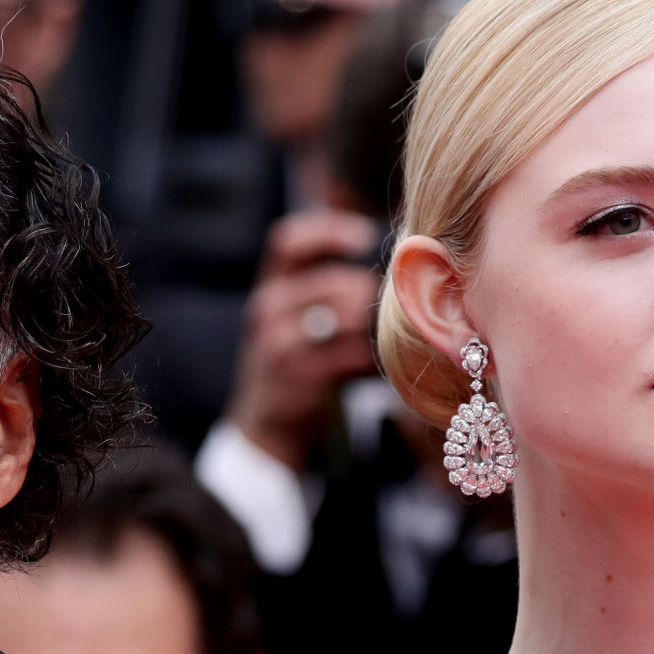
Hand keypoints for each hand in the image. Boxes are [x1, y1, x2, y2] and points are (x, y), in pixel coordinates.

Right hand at [225, 210, 382, 469]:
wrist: (266, 423)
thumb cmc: (293, 363)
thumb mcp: (291, 319)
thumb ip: (323, 288)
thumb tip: (387, 260)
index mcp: (269, 288)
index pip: (288, 241)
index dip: (327, 230)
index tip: (364, 235)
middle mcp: (267, 310)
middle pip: (331, 281)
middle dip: (367, 290)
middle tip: (388, 302)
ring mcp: (280, 344)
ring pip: (346, 317)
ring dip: (374, 325)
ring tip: (385, 335)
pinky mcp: (301, 375)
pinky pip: (353, 355)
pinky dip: (374, 358)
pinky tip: (379, 365)